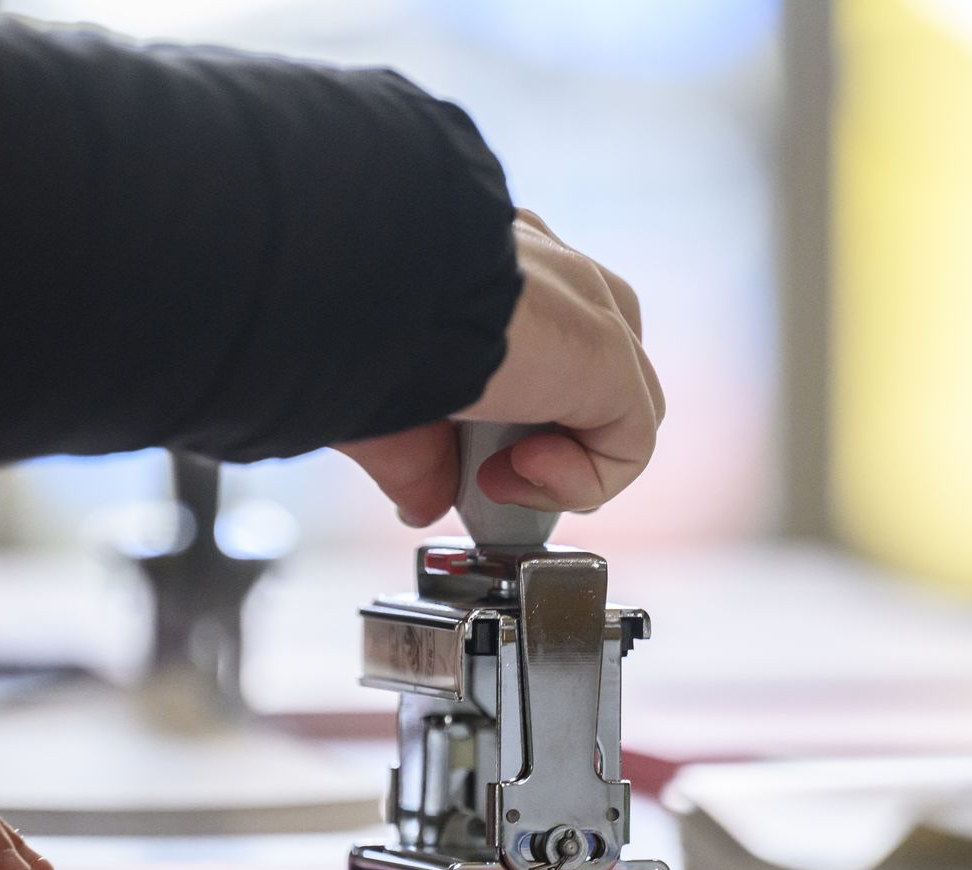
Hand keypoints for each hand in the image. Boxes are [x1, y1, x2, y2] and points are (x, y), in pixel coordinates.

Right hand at [340, 209, 662, 523]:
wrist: (348, 270)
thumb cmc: (339, 312)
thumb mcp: (382, 397)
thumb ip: (414, 455)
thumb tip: (421, 502)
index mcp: (493, 265)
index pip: (542, 339)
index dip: (510, 419)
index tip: (451, 452)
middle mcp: (546, 270)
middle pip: (594, 368)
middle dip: (547, 437)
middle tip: (483, 473)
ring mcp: (583, 302)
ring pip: (619, 403)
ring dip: (564, 462)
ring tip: (498, 477)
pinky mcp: (604, 348)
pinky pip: (632, 439)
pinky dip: (582, 480)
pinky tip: (518, 475)